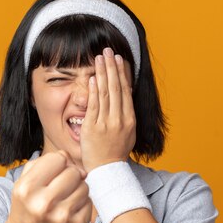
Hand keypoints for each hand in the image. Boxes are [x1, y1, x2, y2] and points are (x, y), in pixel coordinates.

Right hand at [1, 150, 91, 222]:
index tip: (52, 172)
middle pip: (73, 172)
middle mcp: (43, 204)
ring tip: (64, 198)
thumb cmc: (26, 207)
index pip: (57, 159)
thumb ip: (44, 162)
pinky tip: (69, 210)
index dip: (57, 163)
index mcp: (27, 189)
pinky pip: (89, 202)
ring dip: (76, 189)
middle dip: (69, 175)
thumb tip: (70, 159)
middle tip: (59, 186)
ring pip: (84, 186)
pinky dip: (81, 203)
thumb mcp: (24, 182)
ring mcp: (62, 218)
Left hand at [79, 47, 135, 173]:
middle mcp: (120, 119)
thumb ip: (125, 116)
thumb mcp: (127, 134)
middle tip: (108, 51)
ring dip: (102, 73)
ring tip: (100, 58)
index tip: (119, 59)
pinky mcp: (93, 128)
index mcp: (129, 119)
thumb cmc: (115, 153)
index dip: (122, 73)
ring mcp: (106, 123)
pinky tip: (93, 78)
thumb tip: (123, 98)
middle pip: (116, 88)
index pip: (126, 91)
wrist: (107, 171)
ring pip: (105, 93)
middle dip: (112, 67)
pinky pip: (94, 106)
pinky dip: (94, 91)